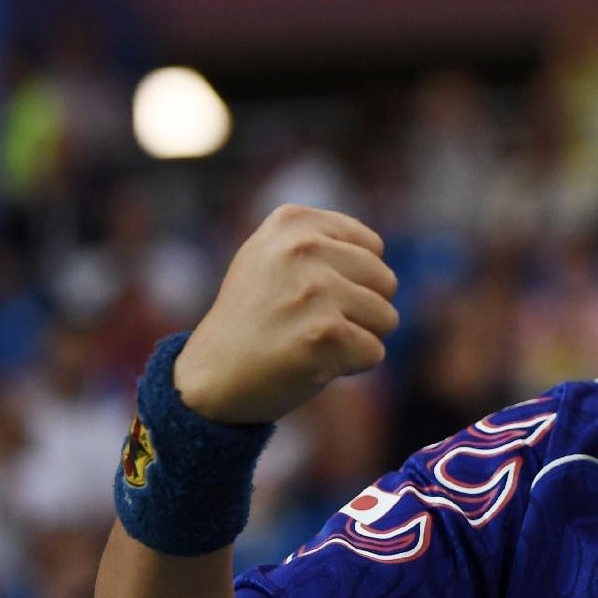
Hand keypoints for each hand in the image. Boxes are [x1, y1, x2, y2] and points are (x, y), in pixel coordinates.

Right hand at [174, 205, 399, 424]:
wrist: (211, 376)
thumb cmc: (256, 318)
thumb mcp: (274, 257)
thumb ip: (322, 241)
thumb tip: (377, 248)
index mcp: (293, 222)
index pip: (373, 247)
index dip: (352, 279)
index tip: (309, 294)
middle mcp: (303, 248)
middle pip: (386, 281)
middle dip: (361, 309)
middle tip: (311, 323)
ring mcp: (314, 290)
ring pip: (387, 317)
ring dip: (357, 337)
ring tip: (310, 340)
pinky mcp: (325, 333)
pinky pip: (374, 352)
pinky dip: (351, 365)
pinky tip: (312, 362)